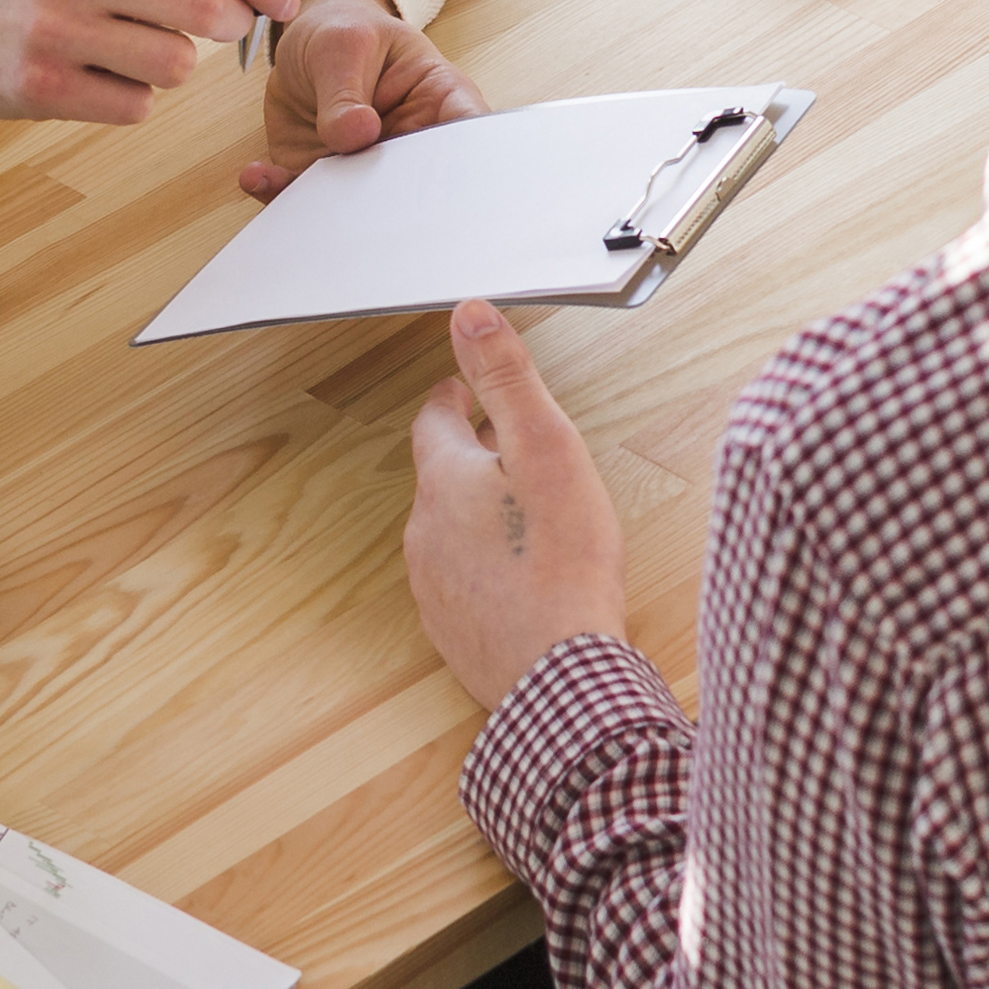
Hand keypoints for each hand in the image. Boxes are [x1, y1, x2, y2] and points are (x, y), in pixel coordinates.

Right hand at [0, 0, 297, 123]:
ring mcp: (57, 30)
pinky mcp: (42, 87)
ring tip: (136, 44)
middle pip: (207, 10)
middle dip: (232, 24)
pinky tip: (98, 73)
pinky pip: (136, 107)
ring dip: (175, 63)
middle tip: (223, 25)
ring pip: (176, 65)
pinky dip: (132, 96)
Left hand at [243, 0, 484, 199]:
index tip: (439, 185)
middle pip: (417, 188)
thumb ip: (346, 91)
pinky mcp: (325, 181)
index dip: (465, 167)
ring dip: (323, 205)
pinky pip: (306, 200)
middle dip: (388, 205)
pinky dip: (279, 193)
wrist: (307, 45)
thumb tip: (356, 133)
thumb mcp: (344, 44)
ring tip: (284, 181)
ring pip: (359, 206)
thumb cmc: (346, 33)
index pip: (467, 135)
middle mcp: (411, 146)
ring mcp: (368, 169)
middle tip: (352, 202)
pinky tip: (257, 176)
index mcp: (440, 103)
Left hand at [405, 301, 628, 706]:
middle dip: (471, 457)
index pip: (435, 420)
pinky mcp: (453, 630)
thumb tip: (468, 315)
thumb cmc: (562, 561)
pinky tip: (522, 576)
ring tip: (521, 513)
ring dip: (477, 514)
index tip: (464, 391)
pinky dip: (486, 568)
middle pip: (442, 476)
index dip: (454, 399)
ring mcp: (435, 585)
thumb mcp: (545, 447)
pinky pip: (463, 582)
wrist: (559, 673)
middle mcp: (426, 530)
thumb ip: (506, 379)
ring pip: (450, 531)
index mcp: (446, 479)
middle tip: (504, 446)